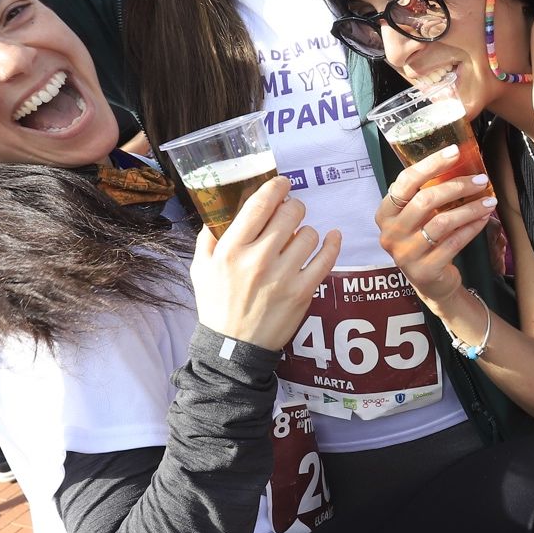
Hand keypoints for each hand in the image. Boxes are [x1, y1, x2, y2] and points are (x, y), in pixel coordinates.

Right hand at [191, 178, 339, 349]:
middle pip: (290, 214)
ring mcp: (283, 276)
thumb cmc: (217, 305)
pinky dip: (332, 243)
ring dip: (305, 231)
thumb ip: (210, 237)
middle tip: (290, 213)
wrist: (233, 348)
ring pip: (309, 234)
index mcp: (231, 250)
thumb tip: (220, 209)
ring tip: (297, 239)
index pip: (260, 205)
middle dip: (293, 207)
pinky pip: (326, 258)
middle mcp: (258, 259)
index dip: (276, 187)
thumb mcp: (201, 268)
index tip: (282, 184)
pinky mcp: (303, 292)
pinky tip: (332, 236)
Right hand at [375, 148, 495, 305]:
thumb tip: (457, 162)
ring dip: (470, 208)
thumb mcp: (418, 217)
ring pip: (442, 222)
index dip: (430, 164)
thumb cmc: (425, 240)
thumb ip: (426, 194)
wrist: (431, 282)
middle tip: (480, 180)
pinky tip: (484, 218)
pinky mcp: (424, 270)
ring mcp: (405, 254)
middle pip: (425, 200)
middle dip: (457, 186)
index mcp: (385, 213)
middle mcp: (390, 233)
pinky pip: (454, 242)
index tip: (455, 152)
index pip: (405, 181)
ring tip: (490, 200)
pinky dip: (472, 228)